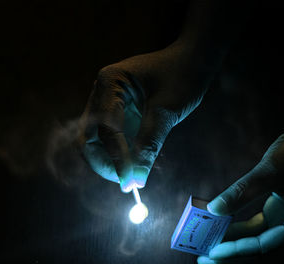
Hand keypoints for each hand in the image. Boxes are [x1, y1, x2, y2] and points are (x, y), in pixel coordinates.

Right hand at [79, 42, 214, 191]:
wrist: (193, 61)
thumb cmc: (182, 77)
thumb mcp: (166, 111)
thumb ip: (149, 144)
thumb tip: (137, 179)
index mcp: (110, 82)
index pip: (106, 129)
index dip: (116, 159)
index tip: (130, 183)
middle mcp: (102, 91)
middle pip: (90, 136)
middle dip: (105, 162)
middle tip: (127, 182)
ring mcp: (107, 101)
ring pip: (97, 140)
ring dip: (112, 160)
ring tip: (134, 175)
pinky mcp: (117, 111)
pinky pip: (112, 137)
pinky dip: (121, 153)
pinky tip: (137, 163)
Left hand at [198, 121, 283, 263]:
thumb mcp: (272, 169)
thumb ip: (243, 191)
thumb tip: (214, 209)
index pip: (264, 248)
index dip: (237, 252)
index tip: (212, 254)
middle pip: (262, 254)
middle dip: (234, 258)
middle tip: (205, 260)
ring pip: (259, 242)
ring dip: (235, 245)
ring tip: (208, 247)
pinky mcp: (282, 212)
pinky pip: (259, 228)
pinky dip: (241, 230)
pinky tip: (222, 228)